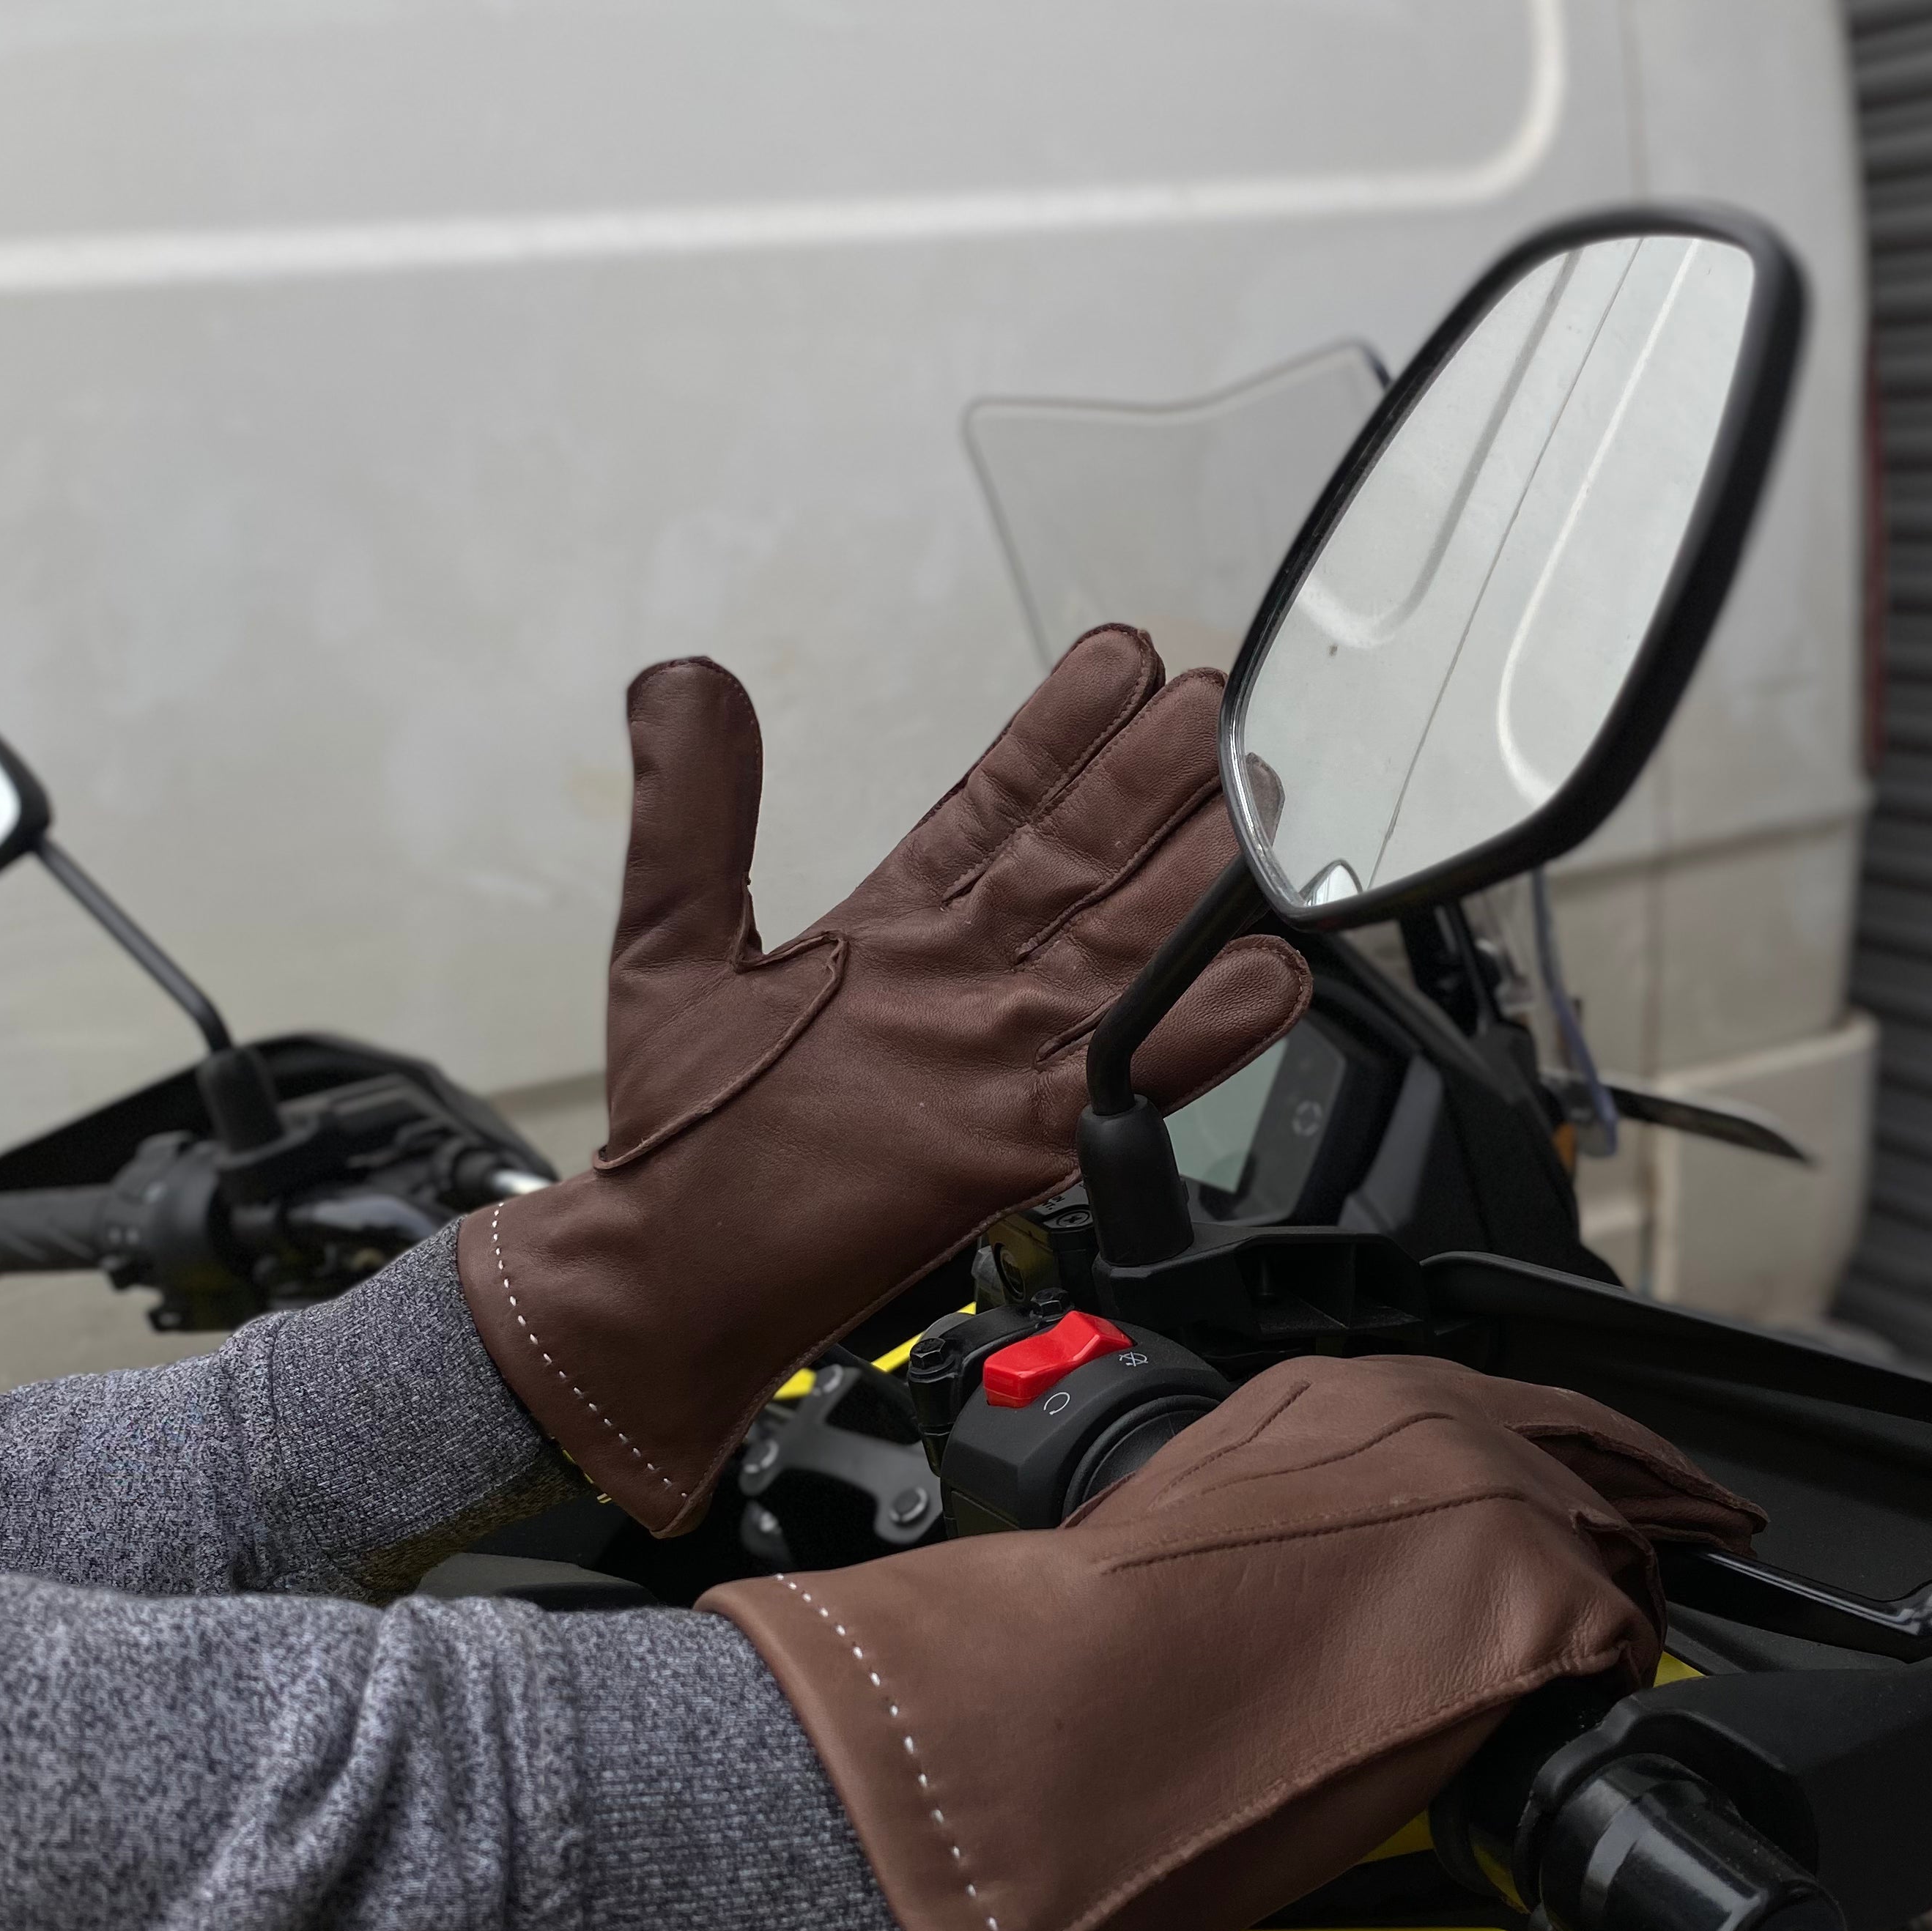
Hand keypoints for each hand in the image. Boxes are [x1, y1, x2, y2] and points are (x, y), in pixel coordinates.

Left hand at [460, 629, 1307, 1533]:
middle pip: (1088, 863)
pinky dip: (1193, 1035)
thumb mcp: (669, 942)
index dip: (1063, 732)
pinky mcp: (1009, 1147)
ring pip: (1125, 954)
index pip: (1002, 803)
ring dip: (1197, 882)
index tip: (1121, 658)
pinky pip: (1118, 1081)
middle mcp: (966, 983)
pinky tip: (1259, 978)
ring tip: (1262, 806)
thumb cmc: (682, 1127)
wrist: (674, 1272)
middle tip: (1226, 706)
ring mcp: (997, 1060)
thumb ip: (691, 813)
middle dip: (1158, 782)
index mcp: (898, 925)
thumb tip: (680, 677)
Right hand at [710, 1352, 1758, 1930]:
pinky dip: (1611, 1681)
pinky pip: (1621, 1642)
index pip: (1503, 1403)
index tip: (1612, 1479)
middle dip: (1656, 1494)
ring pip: (1617, 1544)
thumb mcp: (1201, 1521)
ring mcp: (1497, 1500)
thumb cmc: (1110, 1644)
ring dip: (1625, 1601)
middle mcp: (1431, 1419)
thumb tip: (1336, 1579)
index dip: (1571, 1451)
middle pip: (1593, 1450)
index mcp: (1337, 1394)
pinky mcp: (1541, 1594)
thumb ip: (1299, 1517)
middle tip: (1718, 1526)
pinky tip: (1588, 1709)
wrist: (1087, 1707)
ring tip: (1641, 1645)